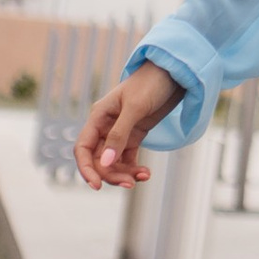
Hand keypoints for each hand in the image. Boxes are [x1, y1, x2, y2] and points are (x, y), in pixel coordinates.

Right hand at [75, 62, 182, 192]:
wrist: (175, 73)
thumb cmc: (151, 83)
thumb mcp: (135, 107)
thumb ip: (119, 135)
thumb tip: (105, 163)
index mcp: (98, 117)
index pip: (83, 149)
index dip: (86, 169)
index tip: (97, 186)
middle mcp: (105, 127)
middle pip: (99, 160)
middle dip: (111, 174)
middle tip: (130, 184)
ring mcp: (120, 132)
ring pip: (113, 162)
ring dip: (125, 173)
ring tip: (142, 177)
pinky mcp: (135, 135)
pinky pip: (128, 158)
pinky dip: (134, 168)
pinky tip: (146, 174)